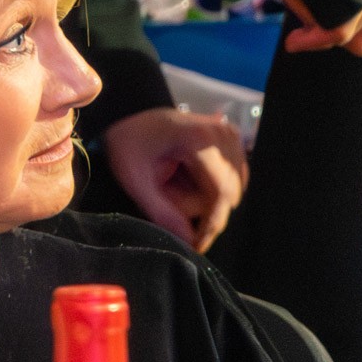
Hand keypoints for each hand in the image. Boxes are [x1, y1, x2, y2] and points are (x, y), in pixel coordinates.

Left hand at [102, 107, 249, 251]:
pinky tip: (185, 180)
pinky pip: (229, 180)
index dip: (211, 225)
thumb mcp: (135, 179)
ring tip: (171, 185)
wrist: (131, 115)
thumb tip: (188, 241)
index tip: (197, 246)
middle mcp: (224, 134)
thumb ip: (161, 212)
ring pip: (230, 190)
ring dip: (201, 198)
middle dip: (198, 208)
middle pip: (226, 193)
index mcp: (202, 139)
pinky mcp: (232, 142)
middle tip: (166, 198)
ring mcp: (230, 137)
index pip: (221, 193)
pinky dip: (207, 189)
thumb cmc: (129, 142)